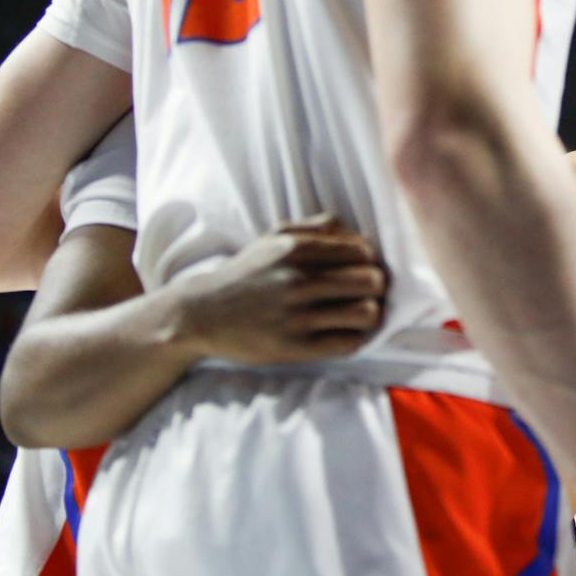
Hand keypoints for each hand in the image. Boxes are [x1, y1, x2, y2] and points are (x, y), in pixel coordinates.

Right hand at [170, 215, 385, 363]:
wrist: (199, 314)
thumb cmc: (246, 273)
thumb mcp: (275, 237)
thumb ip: (319, 227)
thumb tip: (362, 236)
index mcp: (295, 249)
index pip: (364, 252)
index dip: (370, 262)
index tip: (361, 270)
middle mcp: (297, 281)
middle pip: (372, 281)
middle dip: (376, 287)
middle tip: (366, 293)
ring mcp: (295, 317)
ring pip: (367, 313)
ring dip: (370, 314)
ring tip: (359, 313)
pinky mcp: (293, 348)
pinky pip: (348, 343)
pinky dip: (354, 337)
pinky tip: (342, 332)